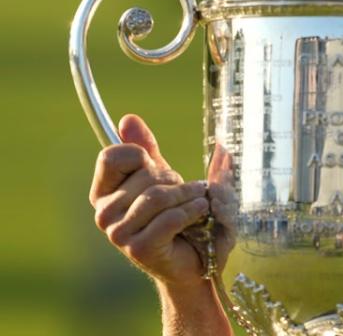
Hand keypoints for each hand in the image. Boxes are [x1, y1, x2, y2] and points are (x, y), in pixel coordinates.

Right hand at [89, 114, 210, 289]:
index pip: (112, 156)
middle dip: (175, 180)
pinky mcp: (139, 249)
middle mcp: (103, 214)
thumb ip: (146, 149)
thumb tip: (127, 119)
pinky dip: (193, 211)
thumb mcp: (163, 176)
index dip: (142, 156)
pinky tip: (201, 214)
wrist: (196, 260)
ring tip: (199, 202)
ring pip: (159, 196)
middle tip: (185, 194)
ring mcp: (118, 234)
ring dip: (190, 195)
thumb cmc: (178, 215)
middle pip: (146, 175)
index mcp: (103, 193)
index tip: (157, 169)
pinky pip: (170, 217)